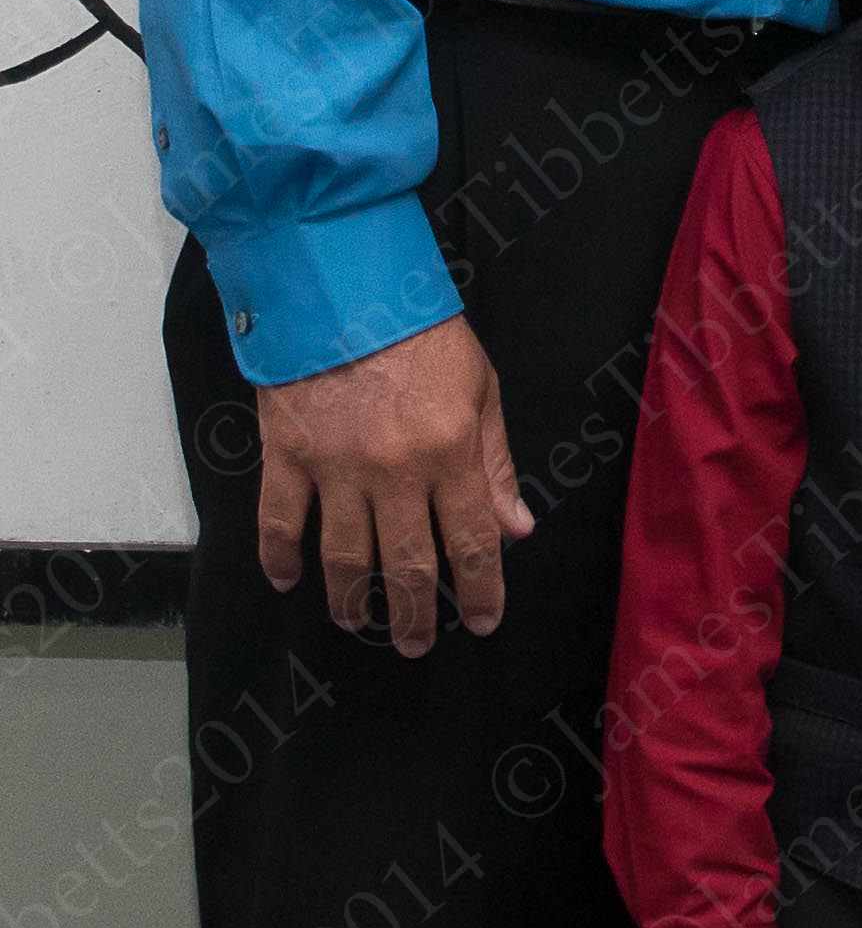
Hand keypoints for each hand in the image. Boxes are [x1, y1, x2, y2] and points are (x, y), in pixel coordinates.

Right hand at [254, 315, 534, 655]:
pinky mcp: (287, 454)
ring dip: (352, 601)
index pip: (473, 542)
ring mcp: (336, 467)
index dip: (481, 591)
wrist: (344, 283)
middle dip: (415, 615)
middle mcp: (395, 470)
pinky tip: (288, 580)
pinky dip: (280, 558)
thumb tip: (516, 529)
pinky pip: (279, 522)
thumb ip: (496, 463)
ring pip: (345, 558)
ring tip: (358, 623)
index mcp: (450, 451)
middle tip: (414, 644)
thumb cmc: (420, 330)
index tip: (483, 622)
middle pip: (408, 566)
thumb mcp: (481, 386)